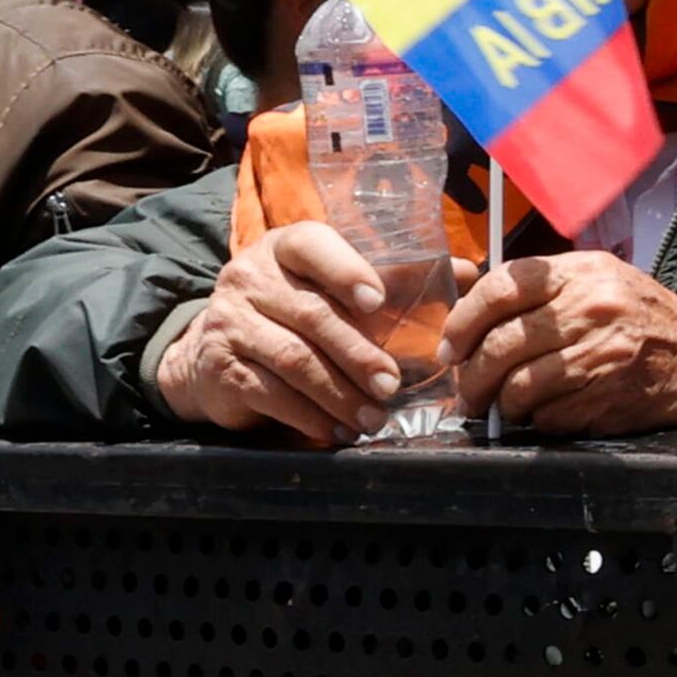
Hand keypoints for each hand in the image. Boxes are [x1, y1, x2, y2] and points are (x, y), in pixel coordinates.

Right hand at [149, 221, 405, 446]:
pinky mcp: (220, 367)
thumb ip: (397, 280)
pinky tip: (335, 430)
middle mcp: (250, 278)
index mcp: (284, 248)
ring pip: (293, 359)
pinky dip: (308, 416)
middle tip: (390, 384)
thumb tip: (466, 273)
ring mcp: (230, 322)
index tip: (378, 300)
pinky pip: (269, 393)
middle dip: (357, 354)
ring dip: (338, 394)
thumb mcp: (332, 289)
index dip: (346, 271)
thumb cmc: (289, 314)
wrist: (210, 352)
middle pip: (311, 314)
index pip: (312, 247)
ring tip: (372, 418)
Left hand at [442, 250, 676, 433]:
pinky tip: (544, 415)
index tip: (451, 346)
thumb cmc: (652, 322)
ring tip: (500, 408)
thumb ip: (547, 291)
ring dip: (499, 405)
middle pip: (500, 344)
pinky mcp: (605, 396)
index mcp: (584, 272)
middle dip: (472, 376)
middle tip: (466, 390)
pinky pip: (547, 416)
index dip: (463, 321)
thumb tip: (476, 310)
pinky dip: (536, 421)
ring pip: (517, 386)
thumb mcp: (605, 283)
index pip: (501, 288)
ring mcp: (599, 355)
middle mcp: (590, 308)